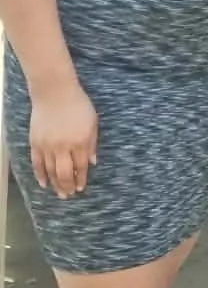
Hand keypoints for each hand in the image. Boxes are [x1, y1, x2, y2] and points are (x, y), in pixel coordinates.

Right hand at [29, 82, 97, 198]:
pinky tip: (43, 183)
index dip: (80, 179)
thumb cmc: (78, 105)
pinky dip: (40, 175)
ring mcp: (47, 146)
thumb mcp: (92, 123)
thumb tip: (92, 162)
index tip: (81, 188)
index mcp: (80, 142)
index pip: (80, 166)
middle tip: (68, 195)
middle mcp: (63, 147)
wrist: (54, 92)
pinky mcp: (35, 143)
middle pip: (64, 173)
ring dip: (55, 184)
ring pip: (50, 171)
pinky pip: (37, 163)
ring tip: (59, 193)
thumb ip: (92, 144)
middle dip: (67, 186)